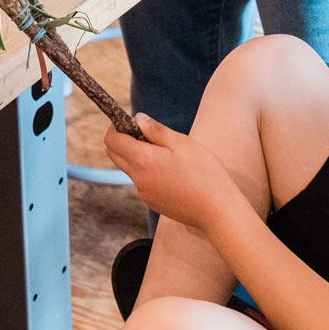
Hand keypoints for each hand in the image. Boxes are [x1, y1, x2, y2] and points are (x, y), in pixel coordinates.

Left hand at [104, 114, 244, 234]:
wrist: (217, 211)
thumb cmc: (204, 173)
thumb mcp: (181, 143)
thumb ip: (155, 130)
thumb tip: (138, 118)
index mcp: (142, 160)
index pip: (111, 140)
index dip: (116, 127)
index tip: (131, 121)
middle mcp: (138, 178)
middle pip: (115, 154)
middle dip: (123, 140)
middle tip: (148, 133)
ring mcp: (144, 193)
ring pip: (129, 168)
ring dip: (137, 156)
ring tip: (167, 153)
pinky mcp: (153, 202)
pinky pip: (142, 182)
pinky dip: (148, 171)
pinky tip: (173, 172)